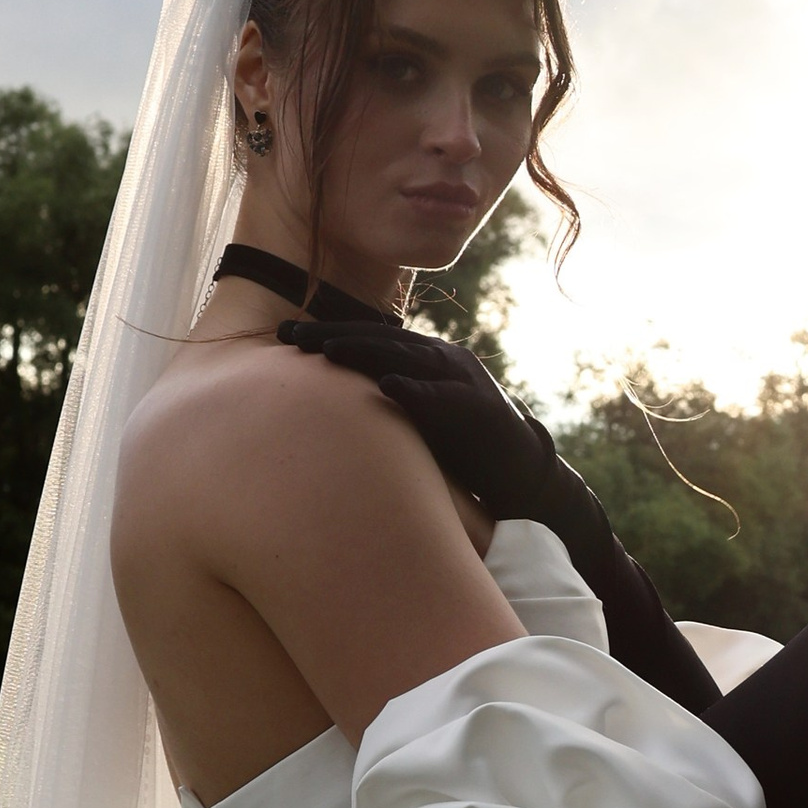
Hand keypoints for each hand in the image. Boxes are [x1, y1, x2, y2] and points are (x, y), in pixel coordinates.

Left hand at [277, 317, 583, 535]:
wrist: (524, 475)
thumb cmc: (465, 449)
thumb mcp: (420, 415)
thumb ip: (388, 398)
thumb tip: (334, 401)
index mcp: (428, 358)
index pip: (371, 336)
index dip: (327, 332)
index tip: (283, 334)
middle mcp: (444, 359)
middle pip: (381, 338)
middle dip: (333, 334)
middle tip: (288, 335)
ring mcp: (464, 380)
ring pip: (407, 356)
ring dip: (365, 351)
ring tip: (326, 350)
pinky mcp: (480, 409)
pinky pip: (444, 396)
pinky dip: (417, 389)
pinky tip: (389, 385)